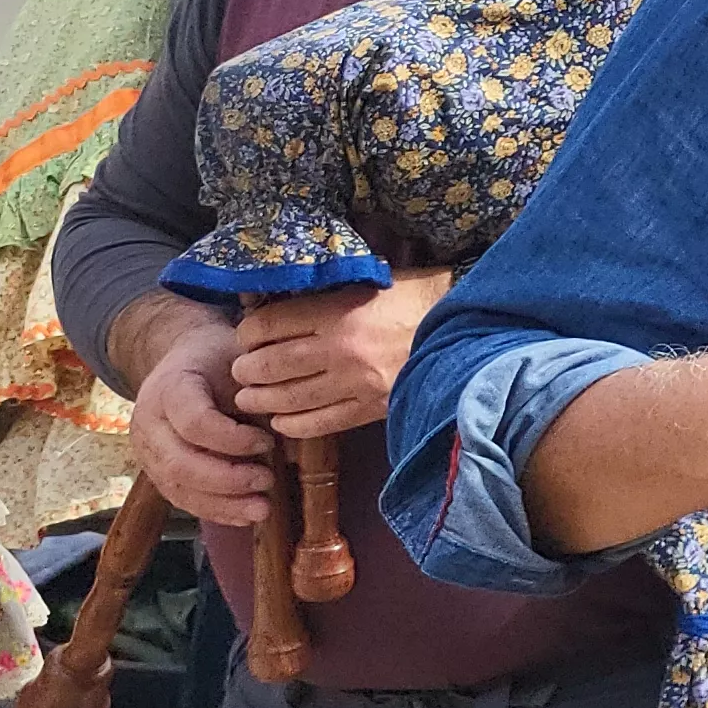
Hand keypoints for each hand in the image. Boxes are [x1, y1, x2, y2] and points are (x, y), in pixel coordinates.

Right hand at [128, 310, 282, 530]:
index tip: (268, 442)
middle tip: (267, 481)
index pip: (194, 422)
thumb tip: (289, 429)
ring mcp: (147, 449)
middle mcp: (149, 421)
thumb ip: (256, 393)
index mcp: (170, 388)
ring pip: (177, 486)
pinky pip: (180, 497)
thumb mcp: (238, 360)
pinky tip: (243, 516)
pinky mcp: (155, 469)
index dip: (232, 439)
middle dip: (226, 479)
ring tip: (261, 509)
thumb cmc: (218, 359)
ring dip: (221, 504)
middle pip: (179, 462)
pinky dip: (212, 510)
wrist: (183, 359)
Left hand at [229, 269, 456, 439]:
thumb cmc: (415, 299)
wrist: (466, 329)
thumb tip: (279, 304)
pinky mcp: (371, 407)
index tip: (245, 337)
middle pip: (270, 364)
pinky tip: (282, 419)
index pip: (268, 325)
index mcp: (338, 311)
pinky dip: (292, 424)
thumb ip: (326, 295)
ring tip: (251, 397)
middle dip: (247, 370)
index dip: (247, 333)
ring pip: (288, 397)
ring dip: (261, 399)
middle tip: (241, 371)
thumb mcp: (368, 283)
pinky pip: (318, 423)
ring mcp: (356, 382)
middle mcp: (341, 349)